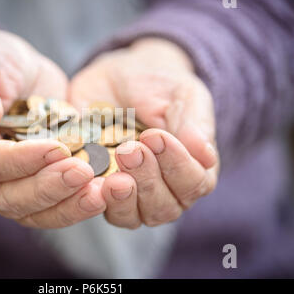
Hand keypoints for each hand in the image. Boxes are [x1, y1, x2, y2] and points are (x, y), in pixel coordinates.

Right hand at [0, 28, 105, 227]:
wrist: (13, 72)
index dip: (18, 160)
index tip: (56, 148)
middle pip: (6, 196)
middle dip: (47, 188)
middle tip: (83, 172)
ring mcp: (6, 181)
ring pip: (30, 210)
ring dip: (66, 205)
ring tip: (100, 192)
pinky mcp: (33, 182)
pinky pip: (51, 206)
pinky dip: (76, 204)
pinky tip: (102, 193)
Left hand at [69, 38, 218, 228]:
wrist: (118, 77)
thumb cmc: (159, 86)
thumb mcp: (182, 95)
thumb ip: (195, 124)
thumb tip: (206, 156)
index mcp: (192, 169)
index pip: (194, 184)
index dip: (177, 165)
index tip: (157, 136)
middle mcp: (163, 189)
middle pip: (163, 207)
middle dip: (147, 179)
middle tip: (130, 149)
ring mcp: (129, 194)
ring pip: (131, 216)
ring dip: (123, 196)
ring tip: (112, 169)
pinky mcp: (97, 188)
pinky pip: (95, 206)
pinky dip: (93, 196)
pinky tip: (87, 176)